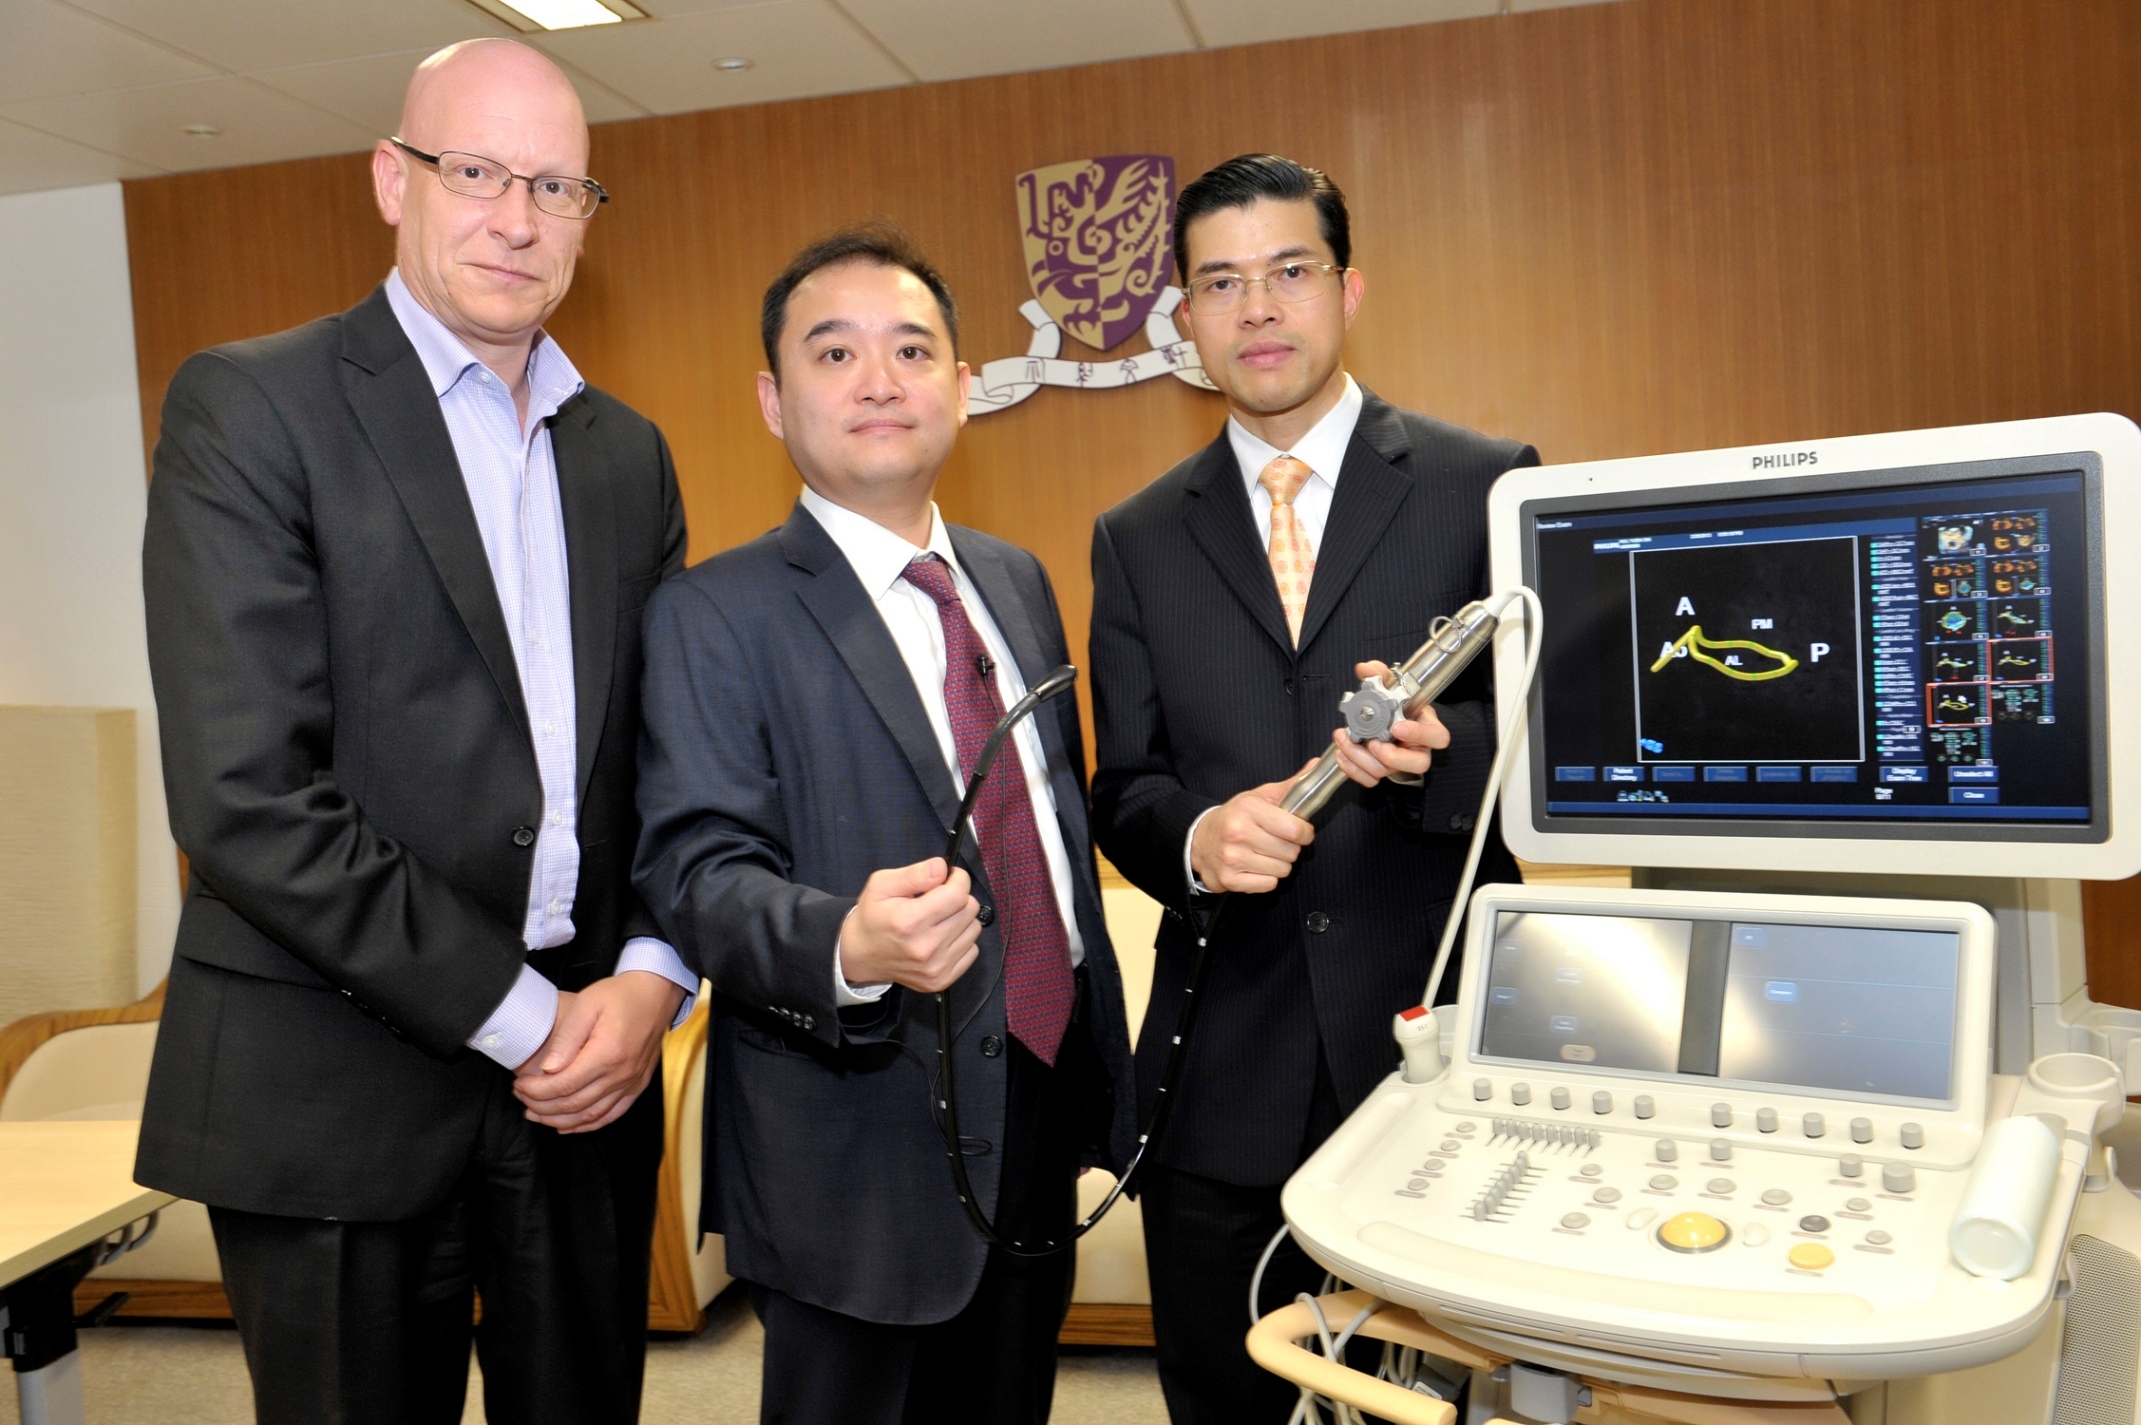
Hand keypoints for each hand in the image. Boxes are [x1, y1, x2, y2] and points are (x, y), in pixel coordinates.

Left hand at [512, 971, 685, 1133]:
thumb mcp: (588, 1004)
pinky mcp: (636, 1086)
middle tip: (520, 1096)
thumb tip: (548, 1068)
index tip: (519, 1084)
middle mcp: (621, 1074)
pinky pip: (610, 1115)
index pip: (564, 1085)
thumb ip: (567, 1037)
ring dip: (558, 1119)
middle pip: (574, 1105)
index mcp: (607, 1053)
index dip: (536, 1091)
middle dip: (540, 1105)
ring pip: (589, 1116)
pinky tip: (566, 1125)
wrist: (656, 995)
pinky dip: (585, 1125)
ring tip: (535, 1112)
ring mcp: (631, 1083)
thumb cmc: (621, 995)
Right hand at [838, 857, 981, 993]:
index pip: (957, 894)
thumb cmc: (872, 916)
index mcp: (909, 922)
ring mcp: (936, 968)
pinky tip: (941, 938)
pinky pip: (972, 951)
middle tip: (939, 899)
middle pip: (969, 910)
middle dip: (958, 898)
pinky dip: (961, 940)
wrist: (861, 955)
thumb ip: (915, 873)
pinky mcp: (943, 980)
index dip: (958, 880)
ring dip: (961, 919)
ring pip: (974, 929)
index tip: (949, 878)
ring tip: (938, 919)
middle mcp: (926, 948)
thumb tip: (943, 868)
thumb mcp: (882, 885)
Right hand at [1190, 761, 1317, 893]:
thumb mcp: (1258, 797)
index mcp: (1248, 809)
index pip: (1296, 830)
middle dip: (1289, 848)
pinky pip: (1268, 885)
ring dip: (1278, 864)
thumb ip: (1291, 786)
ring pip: (1282, 870)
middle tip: (1275, 842)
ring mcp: (1232, 858)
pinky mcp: (1229, 880)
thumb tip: (1317, 765)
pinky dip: (1266, 878)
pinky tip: (1253, 867)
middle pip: (1291, 852)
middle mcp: (1238, 833)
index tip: (1299, 832)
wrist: (1198, 840)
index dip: (1304, 833)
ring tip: (1263, 853)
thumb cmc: (1235, 817)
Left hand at [1328, 660, 1450, 787]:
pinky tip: (1343, 754)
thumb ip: (1380, 675)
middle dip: (1392, 756)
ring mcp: (1400, 763)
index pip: (1438, 737)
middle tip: (1373, 742)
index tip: (1397, 727)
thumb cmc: (1394, 705)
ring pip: (1387, 771)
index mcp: (1426, 726)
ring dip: (1362, 758)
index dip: (1420, 734)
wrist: (1383, 719)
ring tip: (1346, 740)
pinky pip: (1370, 780)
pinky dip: (1353, 770)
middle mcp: (1416, 748)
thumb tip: (1366, 669)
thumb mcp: (1389, 686)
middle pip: (1418, 763)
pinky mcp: (1382, 771)